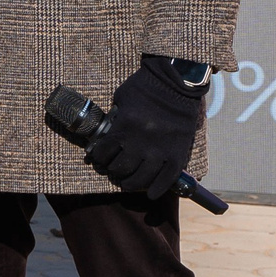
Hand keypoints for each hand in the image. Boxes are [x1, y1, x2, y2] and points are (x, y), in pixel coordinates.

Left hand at [83, 56, 208, 199]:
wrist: (176, 82)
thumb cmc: (144, 87)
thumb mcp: (120, 100)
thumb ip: (114, 120)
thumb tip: (106, 137)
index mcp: (125, 127)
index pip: (104, 152)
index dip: (97, 159)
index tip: (97, 160)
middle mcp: (141, 142)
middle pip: (121, 169)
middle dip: (112, 172)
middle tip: (111, 172)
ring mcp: (161, 150)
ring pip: (142, 178)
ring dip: (130, 184)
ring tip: (126, 183)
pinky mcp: (178, 154)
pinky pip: (167, 179)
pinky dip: (157, 189)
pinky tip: (150, 194)